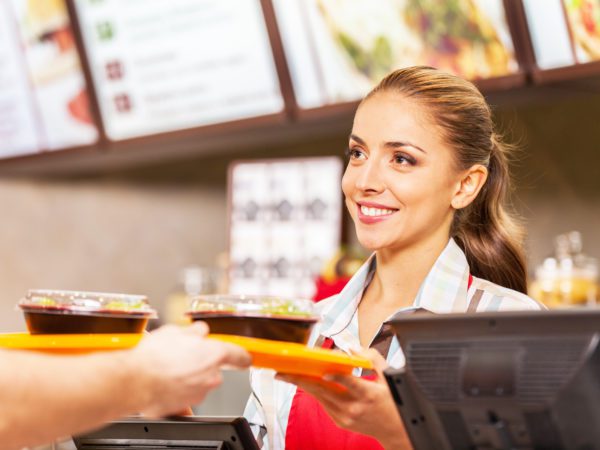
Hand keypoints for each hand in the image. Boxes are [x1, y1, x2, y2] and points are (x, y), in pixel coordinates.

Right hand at [130, 322, 250, 417]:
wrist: (134, 380)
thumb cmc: (154, 356)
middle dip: (200, 362)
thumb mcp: (175, 331)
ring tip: (167, 367)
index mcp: (214, 354)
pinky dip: (177, 391)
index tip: (243, 358)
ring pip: (198, 382)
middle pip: (213, 368)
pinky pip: (185, 396)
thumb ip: (194, 332)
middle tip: (181, 355)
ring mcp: (199, 393)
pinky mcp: (184, 406)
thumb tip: (199, 332)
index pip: (239, 355)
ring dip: (187, 376)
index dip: (241, 356)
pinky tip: (164, 382)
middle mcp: (211, 376)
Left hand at [276, 348, 411, 449]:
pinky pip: (324, 403)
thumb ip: (371, 359)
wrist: (396, 431)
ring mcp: (346, 416)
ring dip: (302, 385)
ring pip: (319, 397)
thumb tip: (352, 348)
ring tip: (287, 374)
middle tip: (284, 371)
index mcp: (368, 394)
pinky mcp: (340, 421)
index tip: (324, 371)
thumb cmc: (393, 402)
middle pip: (324, 391)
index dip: (335, 376)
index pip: (349, 383)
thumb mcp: (389, 377)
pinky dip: (315, 391)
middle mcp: (354, 407)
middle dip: (301, 380)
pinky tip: (305, 382)